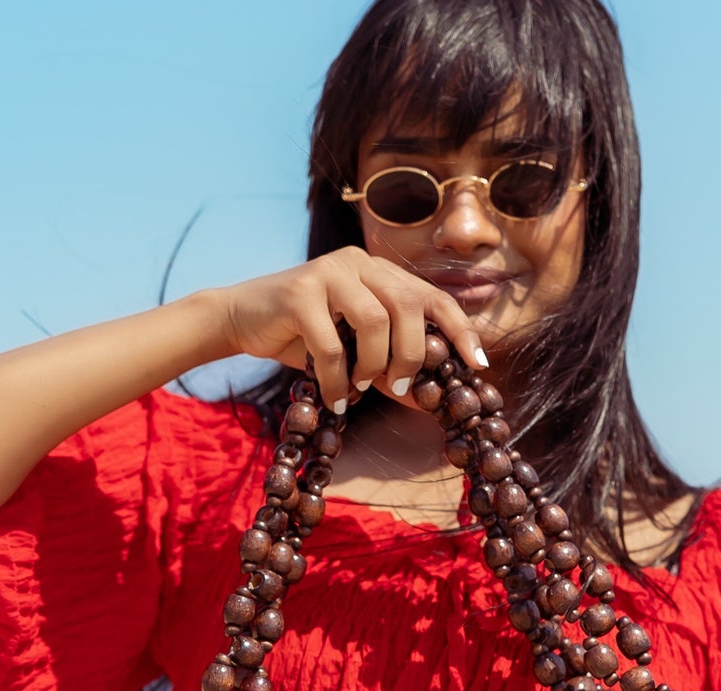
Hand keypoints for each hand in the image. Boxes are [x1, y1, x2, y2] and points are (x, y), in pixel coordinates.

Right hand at [209, 248, 486, 410]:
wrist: (243, 319)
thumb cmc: (303, 337)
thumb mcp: (354, 349)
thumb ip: (387, 362)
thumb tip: (426, 396)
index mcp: (379, 272)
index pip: (433, 296)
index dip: (459, 329)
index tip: (478, 363)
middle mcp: (359, 263)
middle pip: (409, 307)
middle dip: (412, 356)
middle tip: (399, 390)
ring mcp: (329, 271)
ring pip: (375, 321)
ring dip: (373, 366)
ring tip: (358, 389)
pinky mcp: (300, 291)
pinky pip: (332, 345)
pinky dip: (337, 380)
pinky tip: (334, 398)